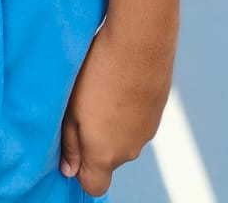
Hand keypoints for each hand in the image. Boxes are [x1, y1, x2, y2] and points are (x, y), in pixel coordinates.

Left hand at [59, 24, 172, 197]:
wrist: (139, 41)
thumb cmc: (98, 72)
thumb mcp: (71, 107)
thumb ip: (69, 143)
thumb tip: (68, 169)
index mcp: (104, 155)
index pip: (93, 187)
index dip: (81, 171)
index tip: (72, 145)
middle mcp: (129, 151)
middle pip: (109, 161)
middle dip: (96, 141)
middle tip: (85, 107)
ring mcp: (147, 133)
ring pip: (125, 139)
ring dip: (113, 123)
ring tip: (104, 89)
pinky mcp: (158, 113)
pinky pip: (139, 121)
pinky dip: (129, 109)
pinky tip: (121, 82)